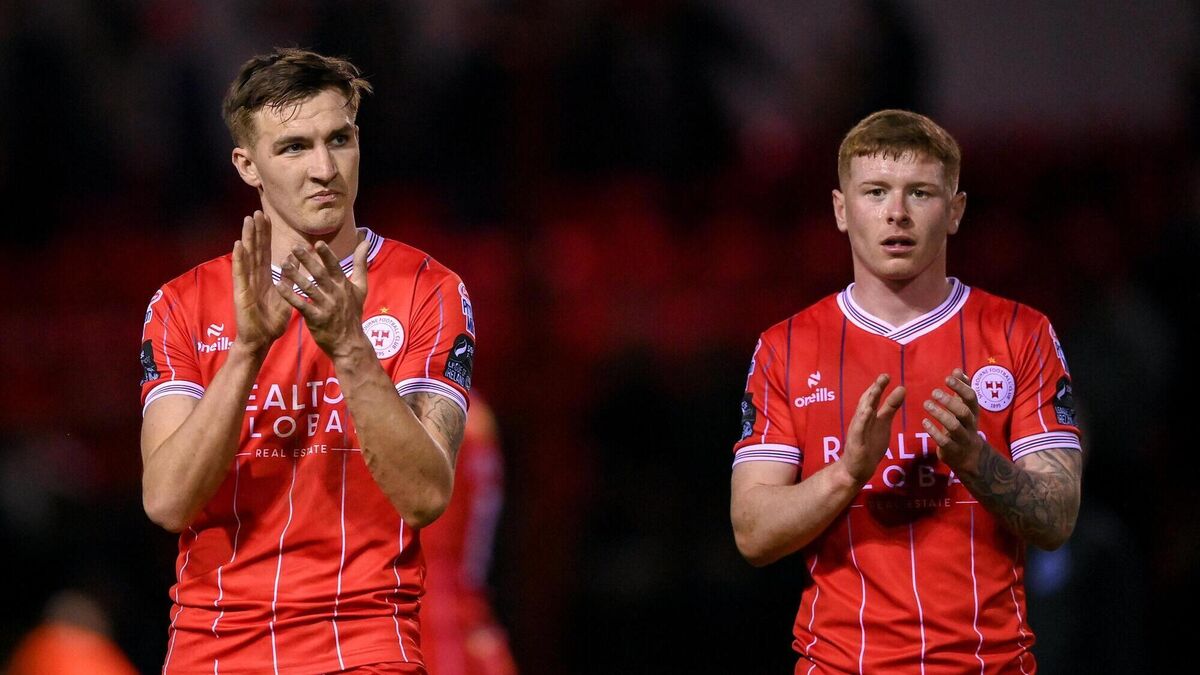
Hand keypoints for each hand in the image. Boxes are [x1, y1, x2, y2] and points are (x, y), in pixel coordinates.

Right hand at [231, 211, 292, 354]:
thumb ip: (290, 280)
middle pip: (256, 249)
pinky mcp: (241, 292)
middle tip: (257, 212)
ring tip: (247, 221)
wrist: (260, 340)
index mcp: (265, 278)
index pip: (265, 251)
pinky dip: (239, 259)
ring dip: (247, 238)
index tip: (267, 218)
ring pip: (247, 256)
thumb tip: (296, 263)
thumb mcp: (286, 297)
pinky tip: (238, 245)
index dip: (266, 235)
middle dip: (257, 231)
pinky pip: (240, 273)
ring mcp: (246, 283)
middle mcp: (254, 277)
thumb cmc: (271, 321)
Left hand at [275, 232, 370, 358]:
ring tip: (284, 264)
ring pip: (309, 288)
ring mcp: (325, 307)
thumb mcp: (360, 287)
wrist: (349, 342)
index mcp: (344, 285)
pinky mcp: (316, 318)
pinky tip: (279, 286)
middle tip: (295, 247)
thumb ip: (360, 264)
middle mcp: (335, 294)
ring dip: (296, 275)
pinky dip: (290, 296)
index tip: (317, 243)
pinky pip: (301, 305)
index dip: (327, 255)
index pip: (335, 267)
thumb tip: (365, 242)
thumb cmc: (353, 312)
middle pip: (320, 275)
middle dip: (308, 260)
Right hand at [840, 374, 905, 484]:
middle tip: (884, 377)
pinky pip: (859, 430)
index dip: (878, 386)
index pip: (872, 398)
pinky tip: (866, 412)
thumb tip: (902, 388)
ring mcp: (857, 430)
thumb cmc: (870, 444)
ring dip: (868, 402)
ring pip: (862, 413)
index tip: (886, 375)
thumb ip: (891, 406)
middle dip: (875, 389)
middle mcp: (861, 420)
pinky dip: (862, 420)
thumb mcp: (884, 423)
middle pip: (867, 402)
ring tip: (875, 390)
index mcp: (868, 415)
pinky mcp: (856, 442)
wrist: (857, 468)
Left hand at [922, 368, 984, 467]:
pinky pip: (944, 442)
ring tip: (926, 404)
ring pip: (954, 426)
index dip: (961, 387)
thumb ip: (961, 390)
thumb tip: (957, 370)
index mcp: (973, 412)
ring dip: (940, 414)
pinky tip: (924, 422)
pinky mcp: (953, 450)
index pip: (971, 398)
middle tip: (934, 392)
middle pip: (964, 412)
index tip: (948, 378)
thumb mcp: (965, 409)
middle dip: (950, 401)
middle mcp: (970, 425)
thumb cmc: (964, 427)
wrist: (970, 458)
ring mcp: (962, 438)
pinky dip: (934, 432)